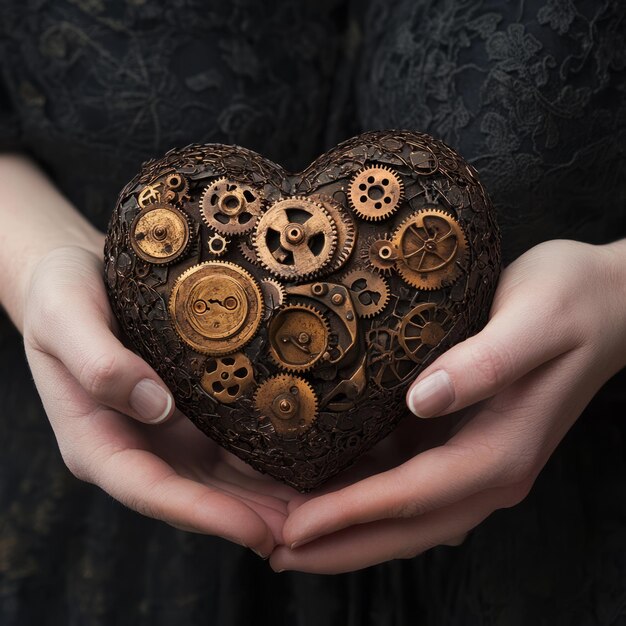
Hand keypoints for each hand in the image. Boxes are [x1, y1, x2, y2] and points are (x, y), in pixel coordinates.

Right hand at [23, 244, 296, 556]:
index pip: (151, 490)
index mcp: (96, 440)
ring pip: (218, 478)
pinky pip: (229, 441)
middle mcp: (135, 445)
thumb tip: (157, 406)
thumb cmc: (62, 292)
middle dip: (249, 517)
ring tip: (320, 507)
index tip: (254, 529)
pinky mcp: (189, 409)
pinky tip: (305, 459)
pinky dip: (265, 457)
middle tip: (308, 531)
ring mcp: (165, 431)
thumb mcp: (66, 317)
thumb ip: (100, 364)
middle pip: (194, 496)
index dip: (203, 514)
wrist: (76, 274)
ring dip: (266, 497)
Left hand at [270, 239, 625, 572]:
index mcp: (502, 448)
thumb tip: (422, 400)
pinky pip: (411, 483)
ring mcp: (479, 459)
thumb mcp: (534, 320)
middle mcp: (490, 468)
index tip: (293, 529)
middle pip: (407, 525)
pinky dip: (367, 496)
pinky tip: (328, 485)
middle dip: (340, 544)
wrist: (609, 302)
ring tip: (287, 531)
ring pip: (407, 513)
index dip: (350, 515)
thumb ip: (483, 363)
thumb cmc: (572, 300)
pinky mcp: (467, 440)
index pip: (413, 496)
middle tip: (276, 552)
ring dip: (349, 528)